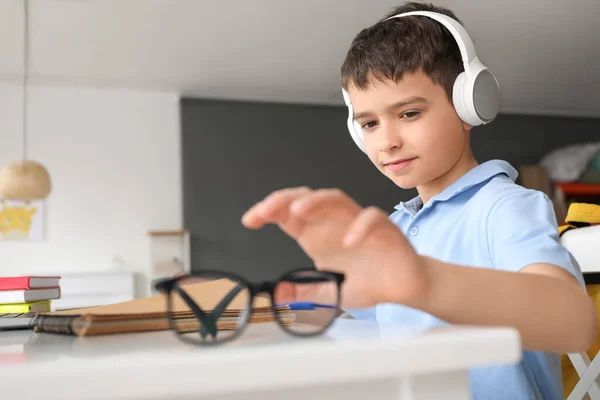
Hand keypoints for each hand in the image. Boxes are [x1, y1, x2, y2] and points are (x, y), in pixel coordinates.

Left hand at [241, 187, 427, 308]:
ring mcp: (357, 222)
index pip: (288, 215)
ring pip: (336, 199)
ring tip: (298, 212)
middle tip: (265, 211)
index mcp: (318, 234)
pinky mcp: (383, 228)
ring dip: (316, 202)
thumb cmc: (368, 281)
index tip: (250, 220)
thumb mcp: (328, 293)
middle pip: (307, 199)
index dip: (268, 212)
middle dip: (284, 200)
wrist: (404, 285)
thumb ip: (304, 292)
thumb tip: (279, 294)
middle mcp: (334, 223)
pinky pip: (371, 218)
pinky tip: (349, 241)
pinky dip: (359, 227)